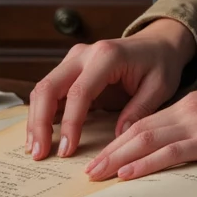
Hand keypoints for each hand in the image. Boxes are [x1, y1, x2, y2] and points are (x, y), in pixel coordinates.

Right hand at [25, 18, 196, 160]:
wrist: (158, 42)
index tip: (67, 151)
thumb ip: (139, 110)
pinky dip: (41, 113)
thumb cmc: (160, 64)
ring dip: (35, 120)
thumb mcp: (159, 87)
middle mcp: (84, 54)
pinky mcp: (70, 68)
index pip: (79, 92)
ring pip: (43, 88)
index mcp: (107, 56)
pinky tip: (41, 135)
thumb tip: (118, 138)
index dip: (70, 123)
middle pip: (48, 87)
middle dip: (39, 123)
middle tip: (39, 153)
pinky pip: (49, 90)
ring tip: (36, 149)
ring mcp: (74, 59)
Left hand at [83, 74, 196, 180]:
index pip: (147, 121)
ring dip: (118, 157)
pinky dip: (145, 163)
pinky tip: (128, 173)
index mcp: (192, 104)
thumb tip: (187, 149)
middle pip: (139, 130)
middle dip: (110, 150)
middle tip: (87, 170)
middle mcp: (189, 110)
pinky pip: (171, 151)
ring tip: (96, 174)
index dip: (122, 139)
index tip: (104, 155)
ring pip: (147, 139)